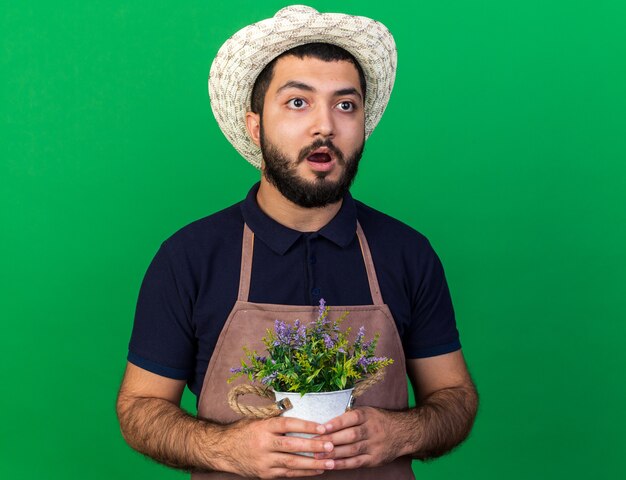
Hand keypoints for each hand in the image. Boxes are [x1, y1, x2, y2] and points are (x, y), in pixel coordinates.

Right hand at [218, 416, 335, 478]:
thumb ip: (276, 420)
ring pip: (292, 462)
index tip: (323, 427)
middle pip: (292, 445)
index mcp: (264, 426)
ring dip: (313, 463)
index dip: (306, 426)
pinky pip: (288, 474)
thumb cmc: (244, 431)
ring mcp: (264, 461)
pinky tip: (318, 470)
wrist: (222, 450)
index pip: (288, 424)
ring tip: (331, 462)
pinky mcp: (265, 474)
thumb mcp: (258, 420)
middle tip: (331, 446)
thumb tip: (302, 413)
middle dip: (314, 446)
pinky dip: (304, 472)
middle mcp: (264, 444)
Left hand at [313, 407, 404, 469]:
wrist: (403, 433)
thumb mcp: (368, 412)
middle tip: (314, 443)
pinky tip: (331, 465)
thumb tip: (326, 422)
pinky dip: (342, 464)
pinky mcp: (375, 459)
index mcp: (368, 415)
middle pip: (350, 436)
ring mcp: (374, 445)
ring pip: (352, 450)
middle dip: (330, 440)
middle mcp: (372, 430)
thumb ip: (350, 417)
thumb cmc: (378, 421)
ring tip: (318, 455)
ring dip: (333, 453)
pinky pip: (356, 462)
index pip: (350, 418)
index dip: (335, 423)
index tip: (321, 428)